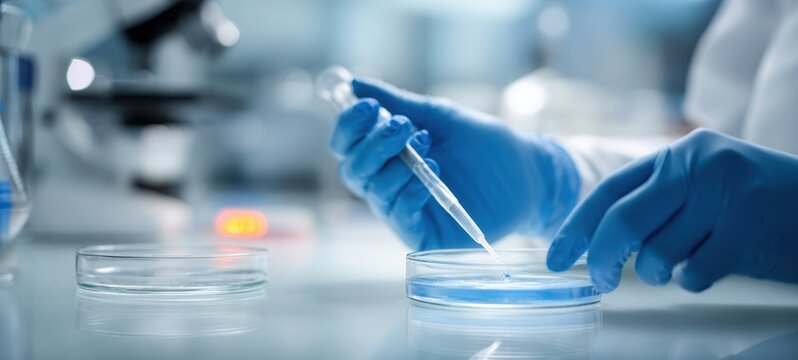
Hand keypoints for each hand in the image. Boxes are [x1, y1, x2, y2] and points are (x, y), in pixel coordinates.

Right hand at [330, 78, 580, 249]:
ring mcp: (403, 209)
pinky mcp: (422, 234)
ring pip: (373, 191)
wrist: (525, 172)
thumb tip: (355, 84)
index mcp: (386, 154)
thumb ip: (397, 102)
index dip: (349, 126)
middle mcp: (388, 182)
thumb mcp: (438, 116)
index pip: (348, 145)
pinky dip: (408, 192)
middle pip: (352, 169)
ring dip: (394, 165)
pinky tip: (430, 177)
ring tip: (428, 147)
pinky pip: (398, 214)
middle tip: (404, 126)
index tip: (369, 107)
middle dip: (372, 144)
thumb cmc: (483, 144)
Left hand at [547, 129, 797, 292]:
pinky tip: (713, 267)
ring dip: (660, 272)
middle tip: (600, 280)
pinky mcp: (747, 229)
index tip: (555, 256)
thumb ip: (658, 202)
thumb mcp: (707, 184)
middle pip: (623, 221)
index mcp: (681, 154)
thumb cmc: (759, 203)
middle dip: (602, 258)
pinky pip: (693, 273)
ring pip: (658, 253)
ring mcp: (724, 195)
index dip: (577, 226)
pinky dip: (694, 281)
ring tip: (682, 263)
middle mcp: (698, 166)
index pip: (611, 190)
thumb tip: (598, 242)